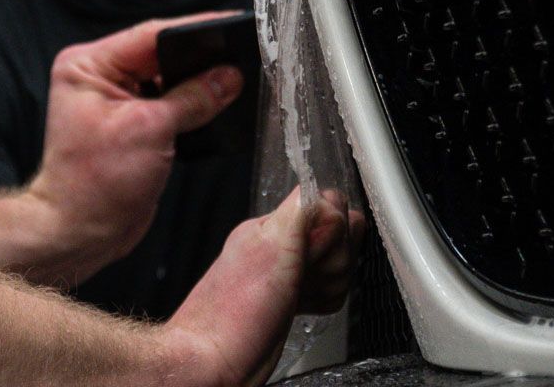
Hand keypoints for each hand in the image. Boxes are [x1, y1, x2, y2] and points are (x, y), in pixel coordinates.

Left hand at [24, 14, 244, 280]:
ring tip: (232, 84)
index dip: (196, 30)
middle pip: (162, 54)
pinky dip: (192, 105)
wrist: (80, 234)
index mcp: (89, 65)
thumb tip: (229, 76)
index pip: (151, 35)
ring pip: (169, 78)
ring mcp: (116, 100)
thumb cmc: (94, 184)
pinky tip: (215, 107)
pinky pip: (170, 102)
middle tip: (240, 57)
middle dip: (201, 59)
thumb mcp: (150, 131)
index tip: (231, 24)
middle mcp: (99, 76)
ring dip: (198, 85)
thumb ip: (194, 98)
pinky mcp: (132, 123)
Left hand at [162, 189, 365, 386]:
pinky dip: (325, 300)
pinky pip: (329, 290)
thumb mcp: (273, 246)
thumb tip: (320, 190)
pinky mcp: (294, 299)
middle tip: (305, 276)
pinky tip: (304, 308)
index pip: (329, 205)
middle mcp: (282, 245)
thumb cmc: (232, 312)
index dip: (333, 229)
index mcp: (275, 225)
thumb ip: (299, 211)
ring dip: (329, 283)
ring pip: (337, 265)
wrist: (215, 363)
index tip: (314, 251)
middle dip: (334, 260)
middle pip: (339, 237)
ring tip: (301, 295)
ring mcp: (289, 273)